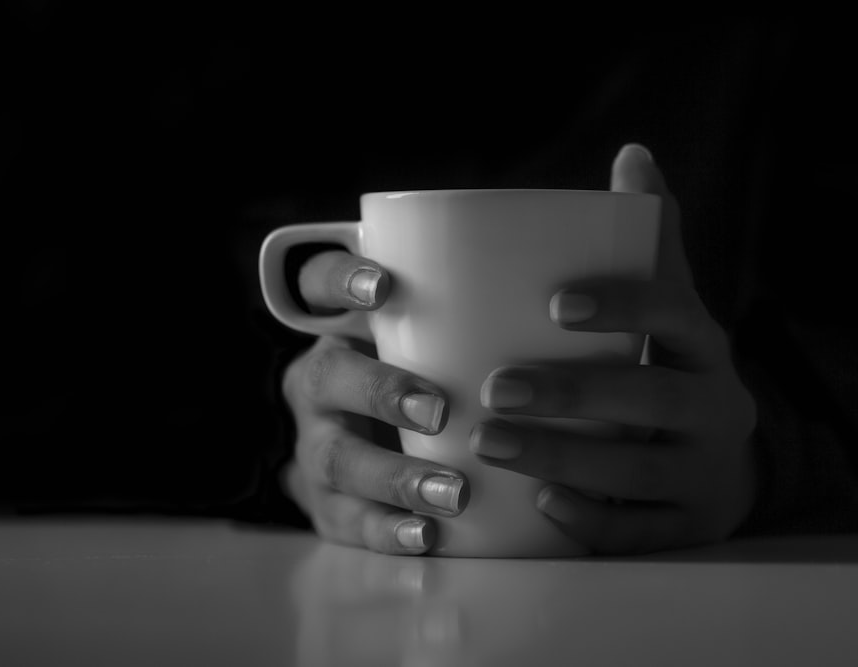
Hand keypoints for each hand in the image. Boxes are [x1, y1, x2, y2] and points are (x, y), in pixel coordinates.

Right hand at [279, 251, 468, 554]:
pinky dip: (389, 531)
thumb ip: (468, 323)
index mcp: (338, 328)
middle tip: (437, 411)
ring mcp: (315, 448)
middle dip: (380, 392)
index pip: (317, 284)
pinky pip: (349, 521)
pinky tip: (427, 537)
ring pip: (337, 459)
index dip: (341, 280)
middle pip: (327, 377)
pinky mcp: (327, 506)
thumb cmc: (425, 382)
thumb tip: (562, 302)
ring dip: (395, 478)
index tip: (384, 287)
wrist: (366, 456)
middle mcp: (317, 384)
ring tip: (454, 493)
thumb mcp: (432, 343)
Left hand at [470, 144, 758, 554]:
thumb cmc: (670, 368)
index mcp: (704, 346)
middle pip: (650, 399)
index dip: (623, 306)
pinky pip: (640, 530)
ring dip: (560, 457)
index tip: (555, 304)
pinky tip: (540, 505)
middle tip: (493, 388)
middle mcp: (716, 408)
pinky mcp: (688, 526)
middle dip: (571, 394)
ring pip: (635, 469)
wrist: (722, 459)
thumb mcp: (670, 307)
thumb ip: (649, 240)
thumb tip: (633, 153)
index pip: (676, 315)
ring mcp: (705, 473)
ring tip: (488, 443)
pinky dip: (592, 520)